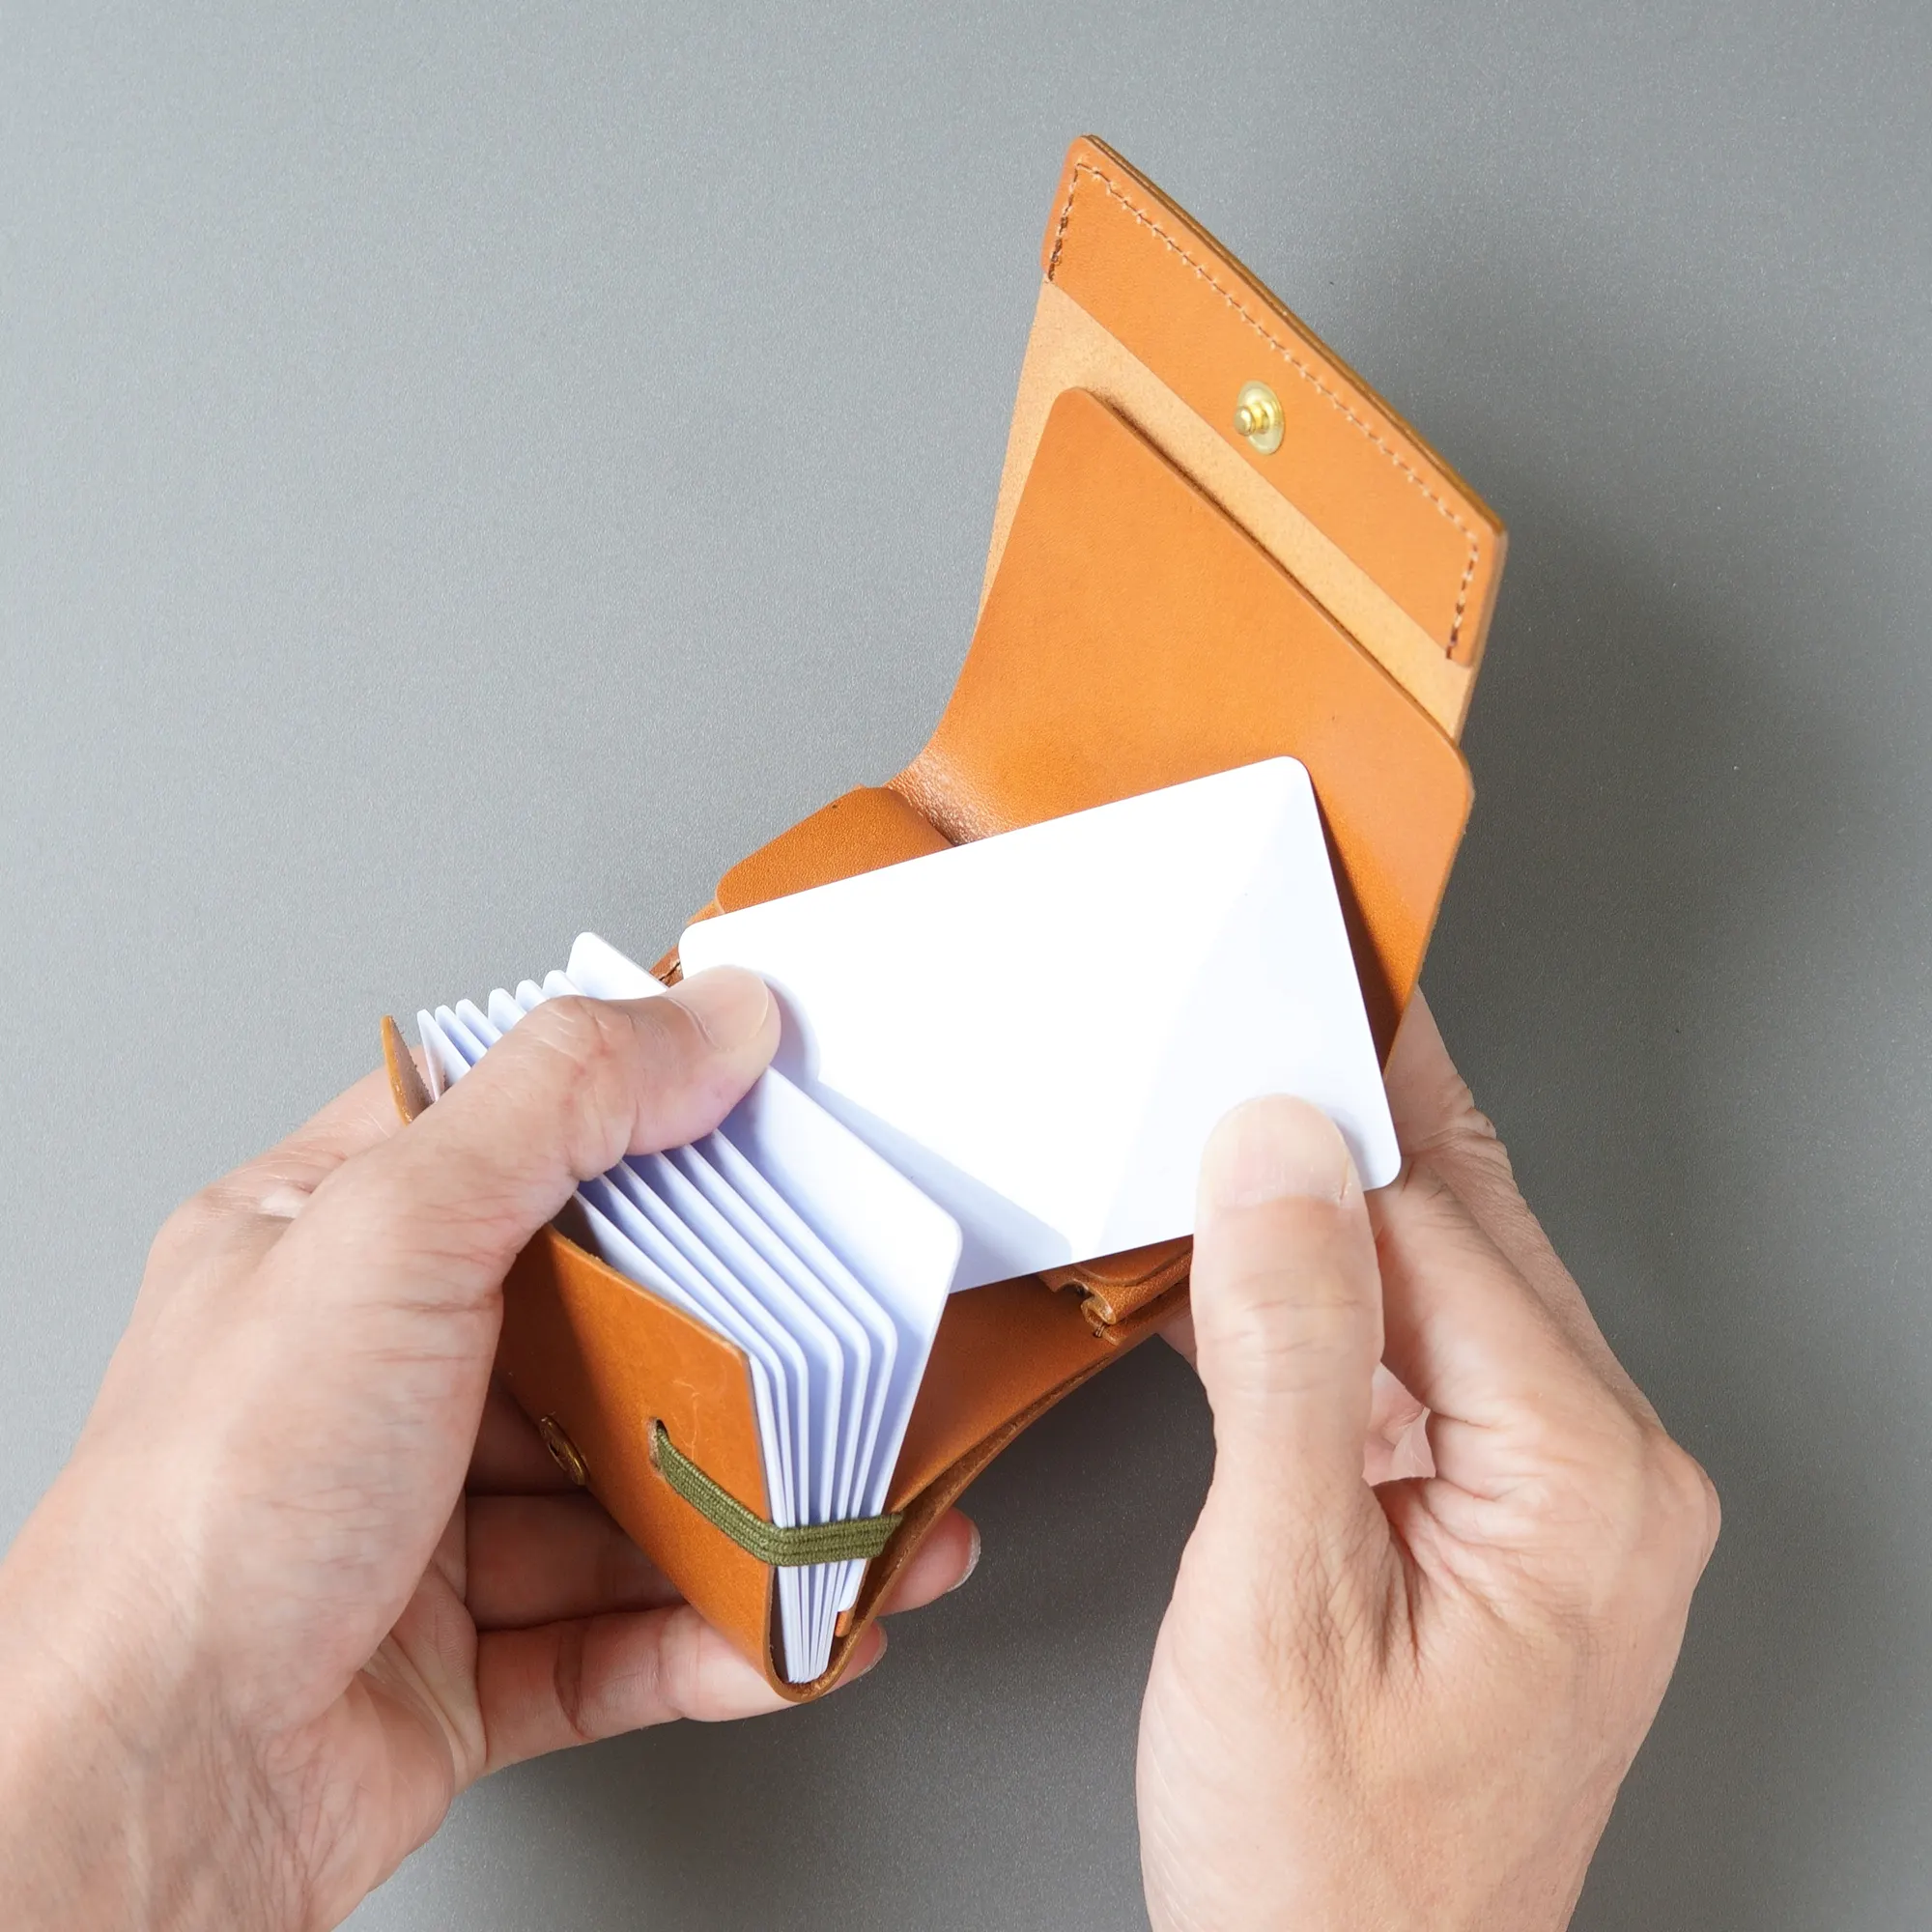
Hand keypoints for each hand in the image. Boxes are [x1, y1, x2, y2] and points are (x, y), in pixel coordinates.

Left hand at [0, 973, 977, 1930]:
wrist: (145, 1798)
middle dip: (735, 1337)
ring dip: (756, 1509)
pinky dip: (720, 1638)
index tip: (762, 1103)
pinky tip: (796, 1626)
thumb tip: (706, 1018)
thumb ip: (558, 1108)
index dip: (637, 1107)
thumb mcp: (390, 1239)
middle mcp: (379, 1376)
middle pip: (601, 1324)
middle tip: (849, 1322)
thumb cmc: (211, 1508)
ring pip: (628, 1493)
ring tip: (862, 1510)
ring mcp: (424, 1525)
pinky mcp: (466, 1661)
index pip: (507, 1134)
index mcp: (331, 1245)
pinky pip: (626, 1634)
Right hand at [1139, 994, 1719, 1930]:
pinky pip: (1416, 1359)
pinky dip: (1325, 1304)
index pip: (1440, 1217)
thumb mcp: (1278, 1599)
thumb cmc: (1328, 1864)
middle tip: (1248, 1009)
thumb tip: (1276, 1160)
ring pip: (1437, 1283)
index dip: (1331, 1105)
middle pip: (1461, 1228)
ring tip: (1219, 1126)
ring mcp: (1561, 1498)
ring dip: (1322, 1212)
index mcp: (1585, 1477)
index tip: (1267, 988)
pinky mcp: (1503, 1519)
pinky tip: (1244, 1271)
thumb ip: (1288, 1360)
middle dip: (1343, 1123)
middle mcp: (1604, 1472)